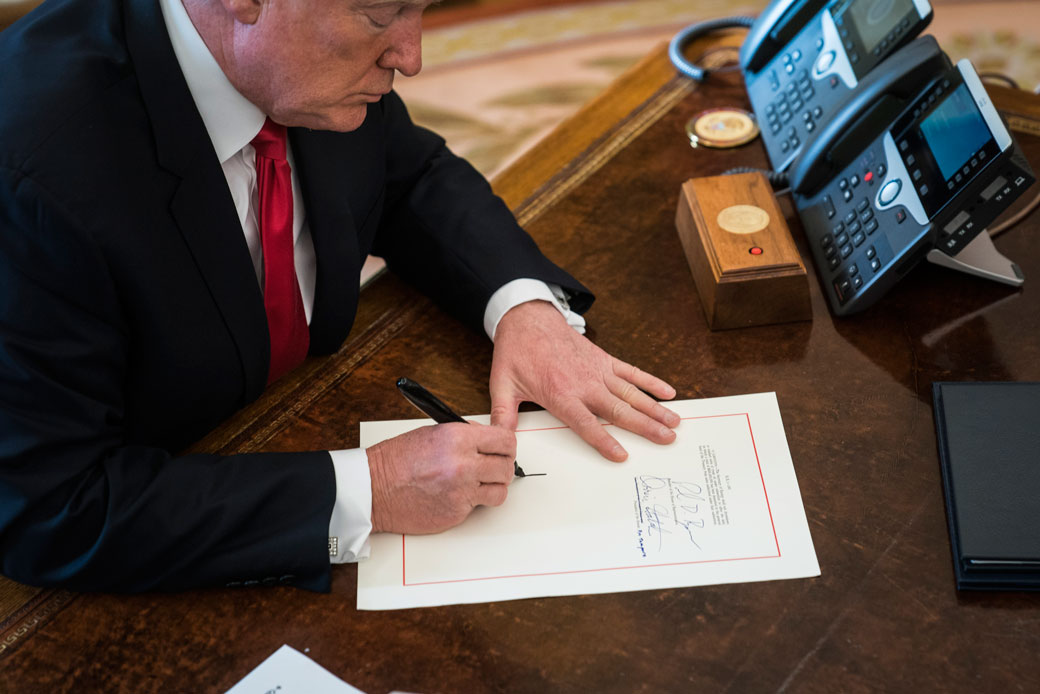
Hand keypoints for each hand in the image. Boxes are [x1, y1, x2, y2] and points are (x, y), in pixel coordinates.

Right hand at [367, 422, 515, 533]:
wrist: (374, 489)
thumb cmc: (396, 460)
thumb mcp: (432, 433)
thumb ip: (464, 435)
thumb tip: (487, 440)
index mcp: (458, 439)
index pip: (505, 441)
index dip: (507, 446)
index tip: (504, 449)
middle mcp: (463, 464)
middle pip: (506, 467)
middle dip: (502, 467)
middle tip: (494, 467)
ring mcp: (461, 491)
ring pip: (500, 491)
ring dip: (493, 487)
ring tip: (480, 483)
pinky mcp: (456, 513)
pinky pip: (478, 507)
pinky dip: (472, 502)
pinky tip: (458, 495)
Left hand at [489, 300, 679, 461]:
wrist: (528, 319)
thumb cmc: (517, 353)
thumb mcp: (503, 385)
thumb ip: (503, 415)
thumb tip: (498, 440)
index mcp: (561, 394)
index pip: (586, 424)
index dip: (605, 441)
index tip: (622, 455)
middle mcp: (584, 384)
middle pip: (619, 411)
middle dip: (645, 427)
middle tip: (667, 439)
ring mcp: (598, 371)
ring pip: (632, 394)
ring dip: (654, 409)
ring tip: (674, 423)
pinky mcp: (604, 360)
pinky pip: (632, 372)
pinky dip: (650, 382)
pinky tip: (668, 393)